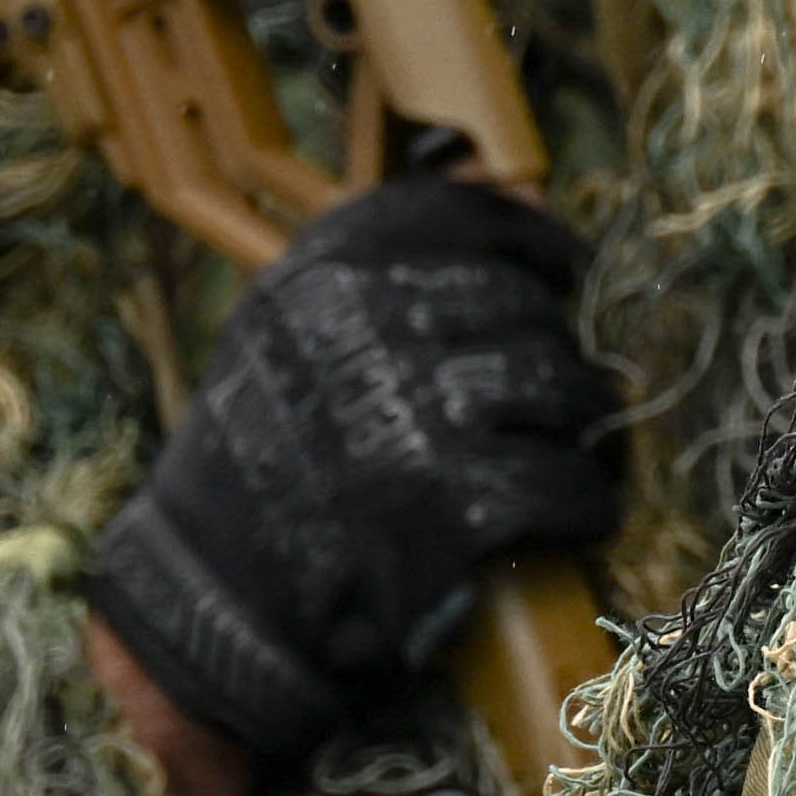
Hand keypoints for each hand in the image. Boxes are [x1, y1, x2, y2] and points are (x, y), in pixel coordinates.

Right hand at [86, 175, 625, 795]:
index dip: (530, 241)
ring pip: (557, 386)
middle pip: (520, 307)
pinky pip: (562, 481)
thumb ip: (372, 273)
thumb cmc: (258, 474)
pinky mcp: (449, 507)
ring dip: (584, 424)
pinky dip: (586, 499)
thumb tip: (497, 186)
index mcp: (317, 278)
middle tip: (564, 393)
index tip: (562, 270)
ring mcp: (408, 417)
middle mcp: (362, 331)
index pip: (458, 216)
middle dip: (555, 351)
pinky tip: (582, 513)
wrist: (210, 609)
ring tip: (580, 451)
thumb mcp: (284, 340)